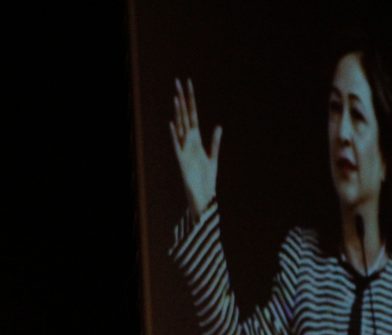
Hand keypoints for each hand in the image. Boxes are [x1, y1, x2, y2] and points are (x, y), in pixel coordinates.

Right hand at [169, 78, 221, 218]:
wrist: (202, 197)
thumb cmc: (206, 179)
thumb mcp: (213, 157)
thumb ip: (215, 142)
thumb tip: (218, 126)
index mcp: (197, 140)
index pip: (193, 115)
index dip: (191, 100)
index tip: (188, 84)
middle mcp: (189, 142)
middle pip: (185, 116)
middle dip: (182, 99)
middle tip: (178, 81)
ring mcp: (184, 150)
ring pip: (181, 127)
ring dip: (178, 113)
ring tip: (176, 97)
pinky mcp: (182, 161)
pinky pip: (177, 146)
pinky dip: (175, 136)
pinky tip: (173, 124)